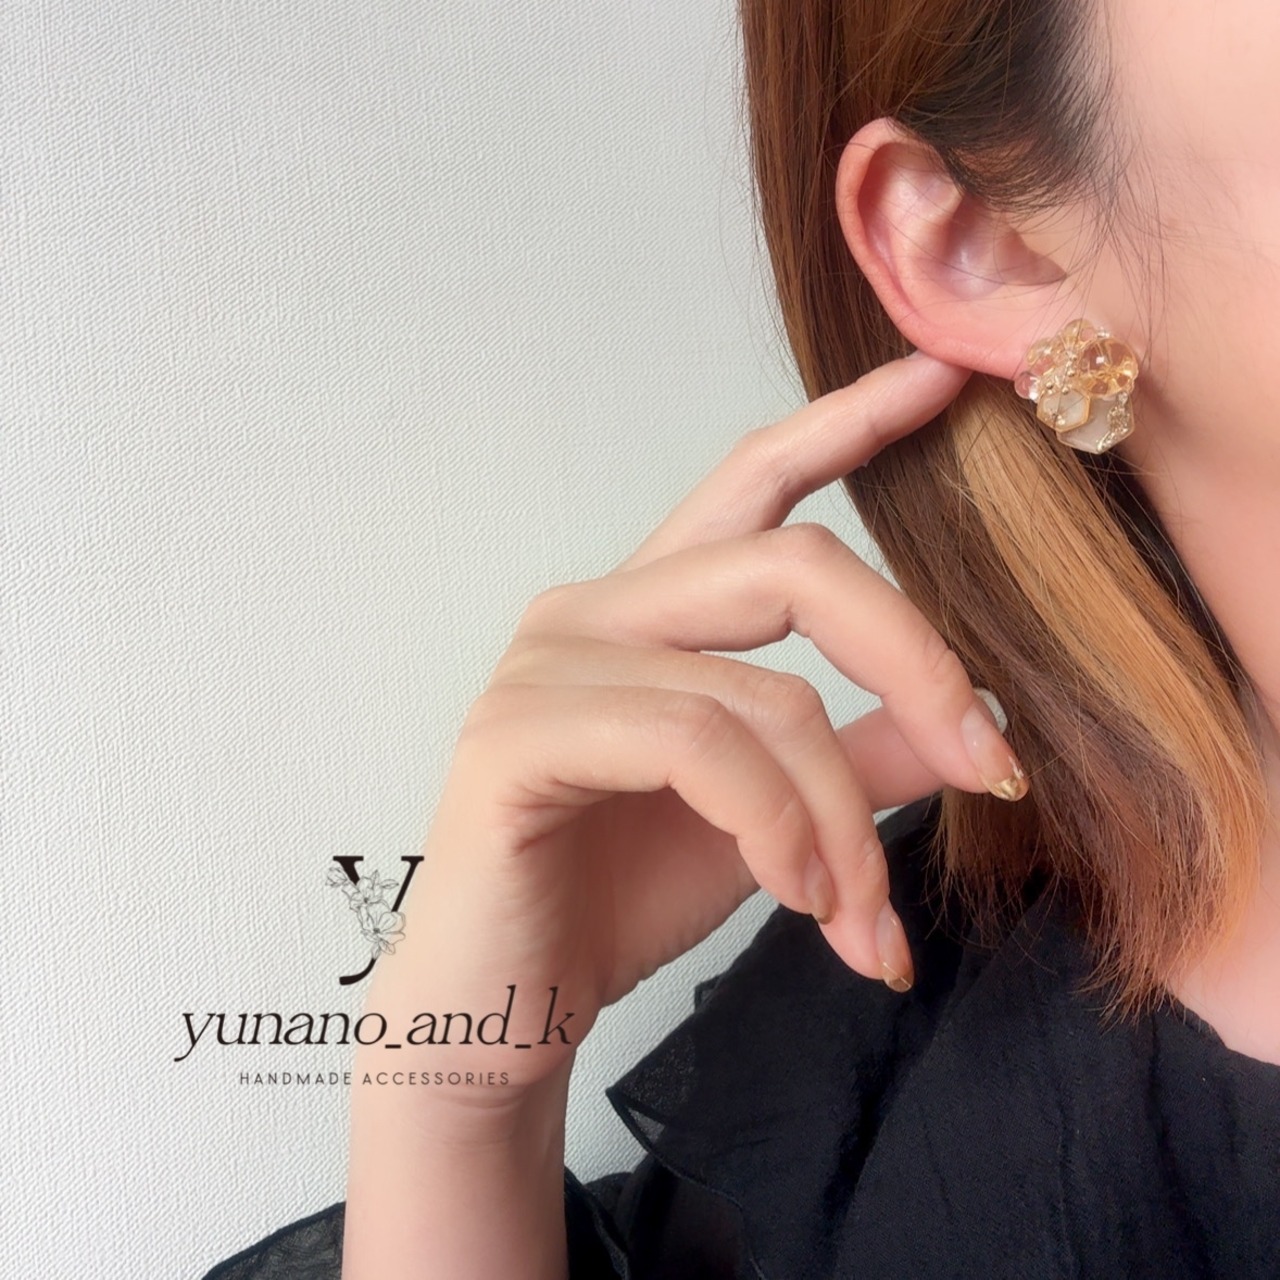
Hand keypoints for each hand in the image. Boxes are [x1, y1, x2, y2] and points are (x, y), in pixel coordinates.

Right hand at [362, 352, 1026, 1101]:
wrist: (506, 1006)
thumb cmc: (621, 896)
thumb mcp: (773, 819)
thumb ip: (857, 758)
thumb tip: (966, 729)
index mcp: (650, 608)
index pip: (752, 481)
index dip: (847, 422)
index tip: (941, 378)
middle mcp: (594, 607)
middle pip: (790, 564)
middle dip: (915, 660)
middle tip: (994, 769)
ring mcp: (549, 662)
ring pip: (761, 690)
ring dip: (840, 816)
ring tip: (858, 916)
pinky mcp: (518, 733)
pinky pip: (695, 745)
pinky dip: (776, 828)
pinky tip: (797, 900)